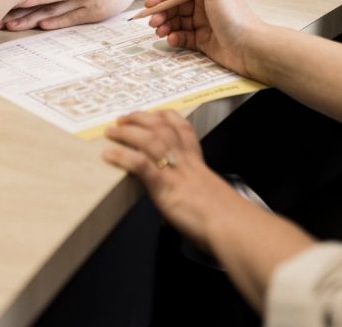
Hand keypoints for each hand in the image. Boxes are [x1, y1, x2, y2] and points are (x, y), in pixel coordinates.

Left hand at [103, 110, 242, 250]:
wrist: (232, 227)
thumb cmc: (226, 221)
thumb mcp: (211, 199)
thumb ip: (197, 194)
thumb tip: (189, 201)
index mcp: (198, 164)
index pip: (183, 129)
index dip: (168, 117)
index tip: (155, 113)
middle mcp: (186, 162)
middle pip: (162, 128)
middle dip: (140, 119)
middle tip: (123, 118)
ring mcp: (174, 172)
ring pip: (150, 139)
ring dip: (127, 132)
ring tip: (112, 131)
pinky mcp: (164, 187)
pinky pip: (140, 164)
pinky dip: (123, 155)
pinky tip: (109, 154)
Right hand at [145, 0, 267, 78]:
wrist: (251, 48)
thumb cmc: (234, 16)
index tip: (150, 5)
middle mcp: (204, 6)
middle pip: (174, 6)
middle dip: (161, 13)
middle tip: (152, 22)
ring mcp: (203, 24)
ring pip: (176, 22)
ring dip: (165, 26)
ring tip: (160, 32)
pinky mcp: (203, 42)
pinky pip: (183, 38)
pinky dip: (175, 38)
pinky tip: (172, 40)